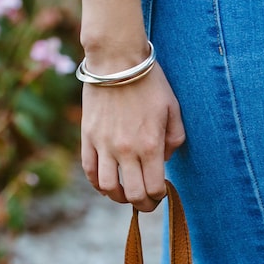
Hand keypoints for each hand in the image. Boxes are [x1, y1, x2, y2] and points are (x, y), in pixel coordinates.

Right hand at [80, 64, 185, 210]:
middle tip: (146, 201)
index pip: (154, 189)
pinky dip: (98, 183)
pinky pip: (90, 171)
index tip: (160, 191)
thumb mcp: (173, 109)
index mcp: (150, 145)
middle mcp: (126, 150)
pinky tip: (107, 183)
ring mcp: (104, 145)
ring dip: (119, 197)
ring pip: (109, 188)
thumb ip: (174, 140)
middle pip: (133, 195)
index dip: (159, 196)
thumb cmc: (149, 82)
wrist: (116, 58)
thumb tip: (164, 160)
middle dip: (143, 204)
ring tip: (126, 193)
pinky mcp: (88, 138)